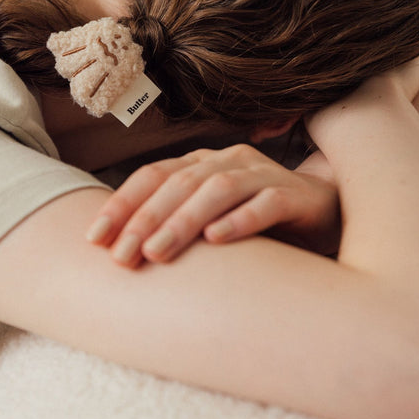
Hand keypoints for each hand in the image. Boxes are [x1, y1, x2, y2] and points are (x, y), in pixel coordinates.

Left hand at [85, 144, 338, 266]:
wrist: (325, 211)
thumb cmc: (256, 219)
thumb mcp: (211, 219)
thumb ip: (175, 224)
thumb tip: (118, 251)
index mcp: (201, 163)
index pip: (152, 176)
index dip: (121, 204)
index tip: (93, 239)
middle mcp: (227, 161)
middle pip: (178, 183)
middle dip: (144, 219)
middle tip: (121, 257)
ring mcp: (262, 173)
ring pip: (216, 190)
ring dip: (183, 220)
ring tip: (156, 253)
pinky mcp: (294, 195)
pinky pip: (265, 204)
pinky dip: (239, 220)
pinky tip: (217, 239)